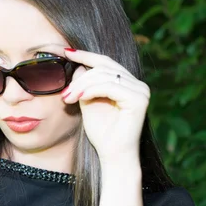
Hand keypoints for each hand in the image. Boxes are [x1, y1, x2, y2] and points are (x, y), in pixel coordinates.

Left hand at [61, 49, 149, 169]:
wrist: (112, 155)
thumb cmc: (101, 132)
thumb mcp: (88, 102)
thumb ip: (84, 84)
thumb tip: (77, 65)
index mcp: (128, 83)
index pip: (105, 62)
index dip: (85, 55)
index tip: (65, 51)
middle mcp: (138, 84)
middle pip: (103, 67)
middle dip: (79, 77)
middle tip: (64, 93)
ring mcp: (141, 90)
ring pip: (104, 75)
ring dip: (81, 85)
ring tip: (67, 98)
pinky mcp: (139, 99)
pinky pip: (109, 86)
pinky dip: (91, 90)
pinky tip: (78, 98)